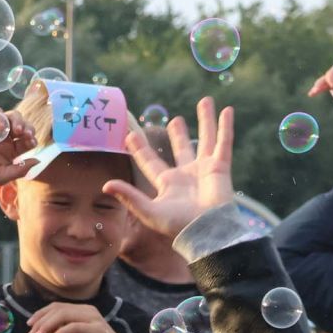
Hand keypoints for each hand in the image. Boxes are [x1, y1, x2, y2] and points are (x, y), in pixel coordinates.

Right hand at [0, 106, 33, 189]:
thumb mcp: (1, 175)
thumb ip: (20, 169)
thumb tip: (38, 160)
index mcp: (11, 150)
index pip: (27, 141)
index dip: (32, 139)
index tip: (32, 142)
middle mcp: (4, 137)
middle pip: (22, 126)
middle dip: (28, 128)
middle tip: (27, 134)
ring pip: (12, 116)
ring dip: (17, 121)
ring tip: (17, 130)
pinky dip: (0, 117)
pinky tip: (1, 127)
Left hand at [27, 302, 144, 332]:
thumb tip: (44, 332)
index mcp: (82, 311)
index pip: (57, 307)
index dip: (40, 315)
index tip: (29, 326)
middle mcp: (87, 311)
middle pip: (58, 309)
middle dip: (41, 321)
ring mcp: (93, 319)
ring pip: (64, 315)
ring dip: (47, 326)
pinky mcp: (97, 329)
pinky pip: (75, 326)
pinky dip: (61, 332)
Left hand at [104, 97, 234, 240]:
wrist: (207, 232)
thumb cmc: (178, 225)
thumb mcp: (148, 211)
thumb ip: (129, 196)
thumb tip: (105, 184)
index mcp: (168, 184)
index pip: (150, 162)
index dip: (140, 150)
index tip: (130, 135)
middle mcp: (187, 175)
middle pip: (182, 149)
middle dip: (178, 135)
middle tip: (174, 120)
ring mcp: (205, 170)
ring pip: (206, 139)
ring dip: (206, 120)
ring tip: (205, 101)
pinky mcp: (220, 168)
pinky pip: (224, 143)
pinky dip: (225, 127)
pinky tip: (227, 110)